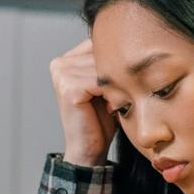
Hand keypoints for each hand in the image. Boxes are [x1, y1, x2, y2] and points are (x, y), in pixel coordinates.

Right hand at [48, 38, 115, 165]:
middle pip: (102, 55)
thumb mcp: (106, 85)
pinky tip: (112, 107)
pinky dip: (113, 94)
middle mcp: (60, 63)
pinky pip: (101, 81)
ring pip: (104, 68)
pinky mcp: (68, 87)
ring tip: (117, 102)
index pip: (100, 44)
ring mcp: (62, 74)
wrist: (88, 149)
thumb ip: (109, 65)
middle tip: (123, 96)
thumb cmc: (100, 119)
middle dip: (118, 74)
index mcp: (67, 59)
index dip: (118, 62)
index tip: (125, 81)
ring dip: (117, 85)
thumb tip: (133, 44)